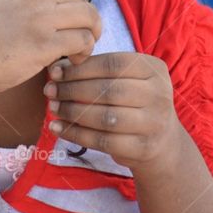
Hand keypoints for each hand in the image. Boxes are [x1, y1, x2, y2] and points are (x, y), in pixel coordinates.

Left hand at [43, 52, 182, 171]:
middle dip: (73, 90)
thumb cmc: (134, 102)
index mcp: (154, 69)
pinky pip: (103, 141)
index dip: (80, 68)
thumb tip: (57, 67)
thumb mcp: (126, 79)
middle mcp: (159, 94)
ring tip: (54, 108)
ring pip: (105, 117)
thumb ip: (97, 70)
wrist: (162, 140)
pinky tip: (58, 128)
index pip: (112, 64)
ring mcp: (154, 123)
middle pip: (108, 90)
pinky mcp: (143, 148)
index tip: (55, 72)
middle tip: (50, 91)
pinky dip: (76, 134)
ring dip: (73, 112)